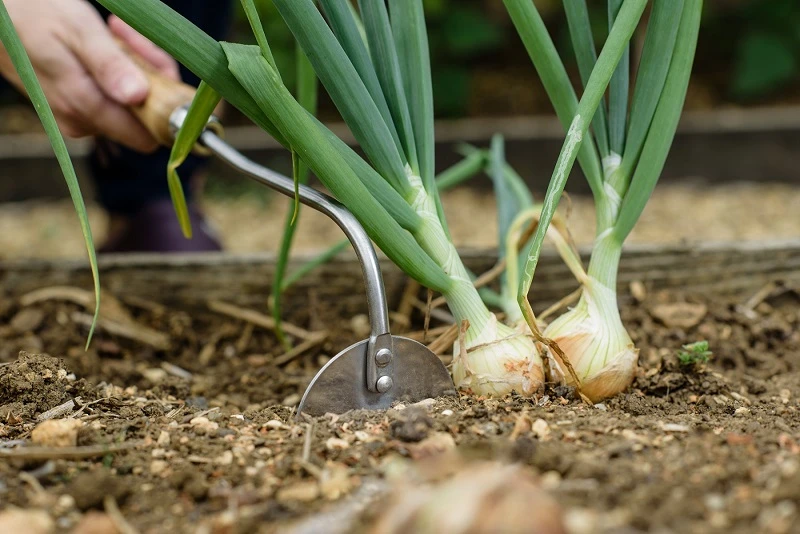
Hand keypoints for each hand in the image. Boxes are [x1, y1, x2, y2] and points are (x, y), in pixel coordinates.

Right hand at [0, 0, 179, 151]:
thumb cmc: (35, 12)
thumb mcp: (78, 30)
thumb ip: (109, 65)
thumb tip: (138, 97)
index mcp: (85, 109)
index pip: (148, 134)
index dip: (162, 103)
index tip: (155, 65)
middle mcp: (83, 122)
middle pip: (142, 116)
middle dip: (148, 77)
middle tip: (130, 36)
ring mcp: (78, 115)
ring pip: (129, 102)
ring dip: (133, 67)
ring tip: (114, 31)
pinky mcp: (75, 105)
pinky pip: (112, 93)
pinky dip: (117, 68)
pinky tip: (105, 40)